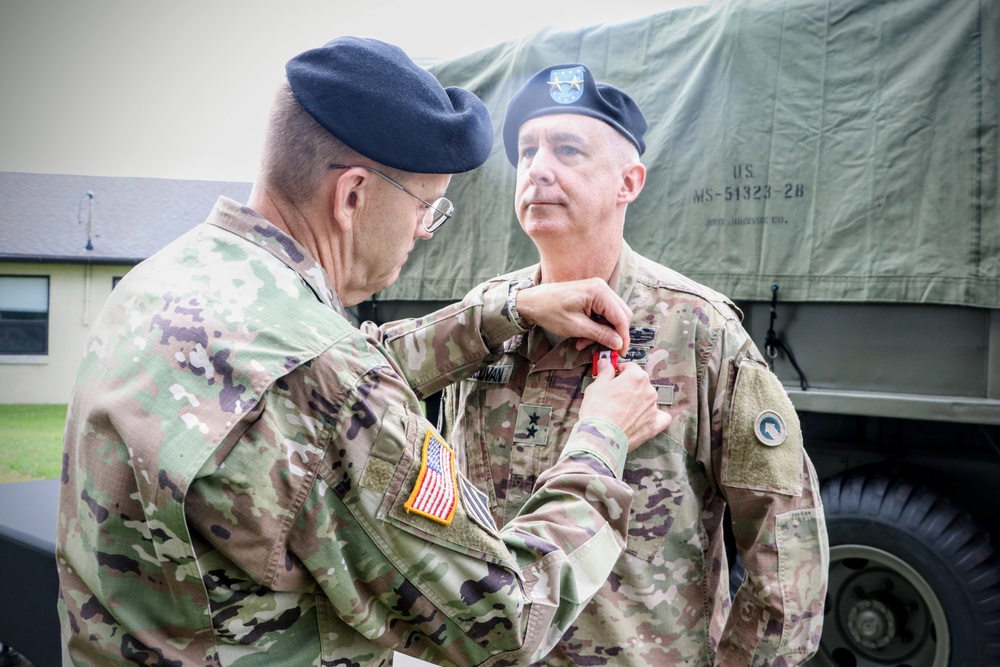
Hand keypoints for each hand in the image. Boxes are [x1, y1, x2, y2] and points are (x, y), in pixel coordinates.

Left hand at [514, 278, 631, 350]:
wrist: (531, 302)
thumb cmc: (549, 311)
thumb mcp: (576, 327)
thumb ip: (600, 334)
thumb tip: (618, 343)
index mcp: (599, 292)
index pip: (621, 318)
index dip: (623, 337)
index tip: (620, 353)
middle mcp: (601, 288)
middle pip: (620, 315)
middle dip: (612, 334)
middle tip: (602, 349)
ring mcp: (597, 290)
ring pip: (612, 316)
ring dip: (602, 332)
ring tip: (584, 343)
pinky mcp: (592, 296)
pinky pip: (602, 314)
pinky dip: (596, 327)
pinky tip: (583, 336)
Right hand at [580, 359, 670, 451]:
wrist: (601, 438)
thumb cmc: (597, 411)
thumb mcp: (596, 387)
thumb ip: (605, 373)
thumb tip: (606, 363)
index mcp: (637, 377)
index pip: (630, 367)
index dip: (620, 371)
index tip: (613, 376)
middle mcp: (649, 391)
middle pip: (640, 383)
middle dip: (629, 386)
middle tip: (614, 395)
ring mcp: (653, 409)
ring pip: (648, 399)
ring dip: (638, 401)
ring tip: (622, 410)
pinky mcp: (653, 426)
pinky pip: (662, 418)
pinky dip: (655, 416)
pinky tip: (645, 417)